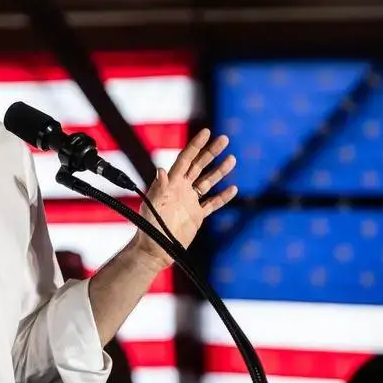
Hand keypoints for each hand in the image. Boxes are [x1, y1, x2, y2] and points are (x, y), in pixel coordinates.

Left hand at [130, 128, 237, 268]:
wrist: (155, 249)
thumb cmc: (149, 227)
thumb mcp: (151, 206)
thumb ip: (158, 188)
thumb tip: (161, 169)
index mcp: (171, 183)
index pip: (185, 159)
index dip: (196, 145)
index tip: (207, 132)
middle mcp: (181, 189)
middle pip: (199, 166)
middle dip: (211, 152)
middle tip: (224, 139)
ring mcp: (190, 201)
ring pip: (208, 182)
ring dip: (220, 171)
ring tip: (232, 159)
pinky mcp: (197, 215)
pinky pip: (212, 203)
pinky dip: (223, 197)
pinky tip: (233, 189)